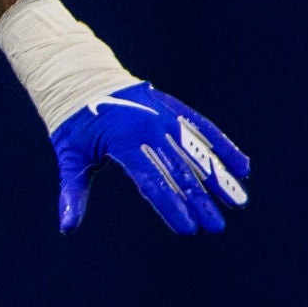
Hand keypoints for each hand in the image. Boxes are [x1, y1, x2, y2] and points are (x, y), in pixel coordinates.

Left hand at [52, 82, 248, 235]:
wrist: (80, 77)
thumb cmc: (74, 124)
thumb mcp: (70, 157)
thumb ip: (73, 193)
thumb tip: (66, 228)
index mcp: (122, 140)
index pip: (151, 180)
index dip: (170, 206)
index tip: (187, 229)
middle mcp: (148, 127)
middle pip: (179, 171)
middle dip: (199, 201)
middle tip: (216, 227)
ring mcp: (164, 116)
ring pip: (197, 151)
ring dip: (218, 177)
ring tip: (238, 202)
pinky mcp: (172, 109)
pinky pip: (202, 128)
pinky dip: (222, 146)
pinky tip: (241, 167)